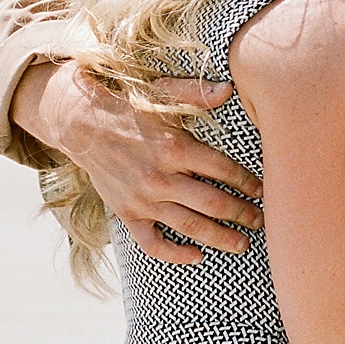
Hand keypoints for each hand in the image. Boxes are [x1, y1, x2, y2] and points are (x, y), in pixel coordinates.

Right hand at [13, 60, 261, 262]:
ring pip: (189, 226)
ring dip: (219, 237)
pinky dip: (175, 254)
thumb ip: (196, 94)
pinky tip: (197, 256)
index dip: (247, 182)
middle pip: (212, 202)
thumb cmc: (130, 107)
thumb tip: (229, 88)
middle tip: (260, 221)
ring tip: (242, 244)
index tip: (262, 190)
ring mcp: (143, 199)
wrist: (82, 124)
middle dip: (241, 214)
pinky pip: (153, 243)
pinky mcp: (127, 213)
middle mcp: (160, 177)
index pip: (223, 169)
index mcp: (175, 147)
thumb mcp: (162, 93)